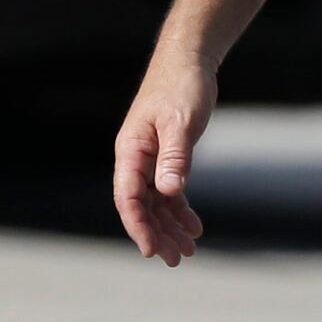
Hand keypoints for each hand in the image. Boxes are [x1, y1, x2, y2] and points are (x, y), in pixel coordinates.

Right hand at [111, 57, 215, 263]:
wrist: (189, 61)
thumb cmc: (182, 86)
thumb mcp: (181, 122)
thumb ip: (175, 157)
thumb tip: (169, 192)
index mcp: (131, 150)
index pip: (127, 197)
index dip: (138, 226)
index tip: (151, 250)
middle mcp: (135, 158)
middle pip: (141, 206)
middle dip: (157, 234)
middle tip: (176, 260)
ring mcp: (149, 159)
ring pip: (155, 203)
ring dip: (169, 227)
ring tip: (187, 251)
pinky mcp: (165, 156)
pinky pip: (168, 191)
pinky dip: (179, 210)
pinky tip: (193, 227)